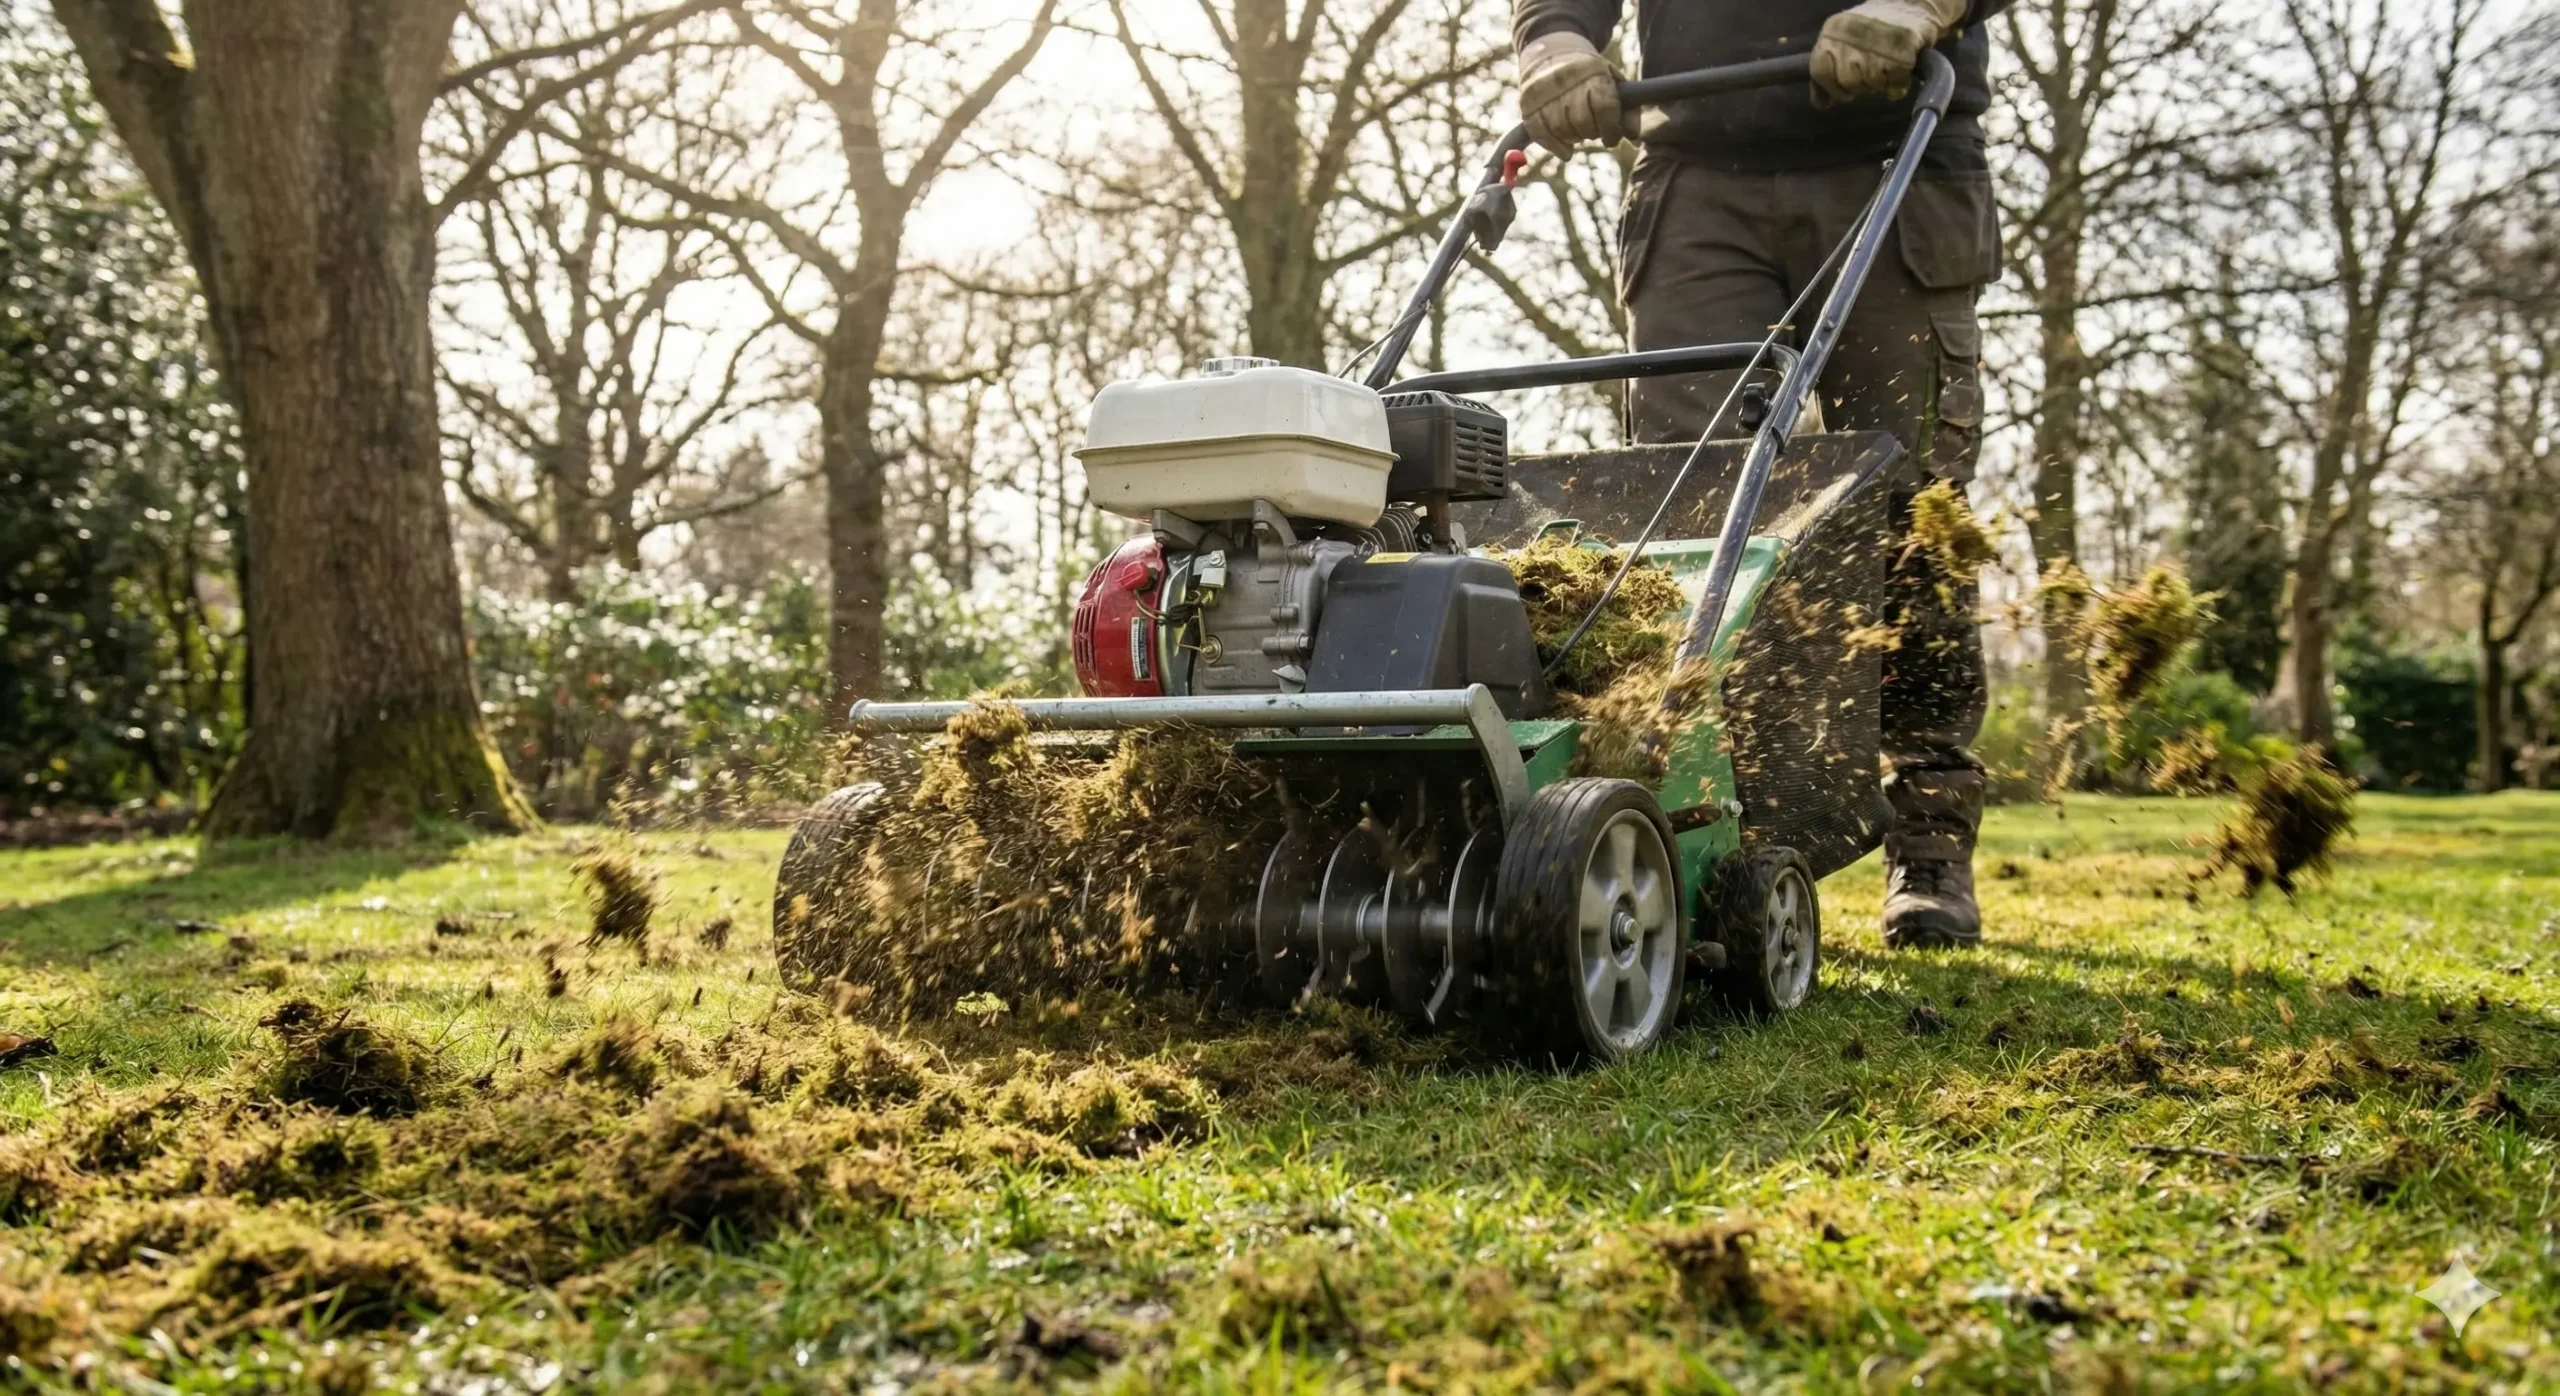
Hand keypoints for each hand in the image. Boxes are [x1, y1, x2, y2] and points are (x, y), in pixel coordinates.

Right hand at [1517, 31, 1622, 155]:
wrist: (1551, 51)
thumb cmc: (1589, 73)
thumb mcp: (1612, 81)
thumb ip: (1628, 108)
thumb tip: (1633, 137)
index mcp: (1592, 71)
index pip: (1605, 107)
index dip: (1612, 129)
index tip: (1612, 138)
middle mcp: (1566, 79)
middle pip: (1582, 122)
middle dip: (1592, 132)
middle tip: (1593, 130)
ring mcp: (1544, 91)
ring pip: (1562, 129)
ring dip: (1574, 138)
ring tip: (1578, 131)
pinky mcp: (1528, 104)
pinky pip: (1541, 134)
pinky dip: (1555, 146)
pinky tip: (1565, 151)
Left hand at [1812, 0, 1966, 104]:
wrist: (1910, 3)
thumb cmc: (1873, 29)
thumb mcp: (1842, 43)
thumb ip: (1827, 72)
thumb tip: (1820, 104)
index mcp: (1832, 33)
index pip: (1821, 71)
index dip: (1833, 86)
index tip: (1845, 89)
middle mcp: (1852, 34)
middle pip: (1848, 81)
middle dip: (1861, 85)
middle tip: (1871, 73)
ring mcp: (1877, 40)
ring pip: (1872, 84)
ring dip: (1881, 83)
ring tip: (1886, 67)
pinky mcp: (1903, 47)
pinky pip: (1896, 81)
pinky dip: (1898, 83)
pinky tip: (1899, 71)